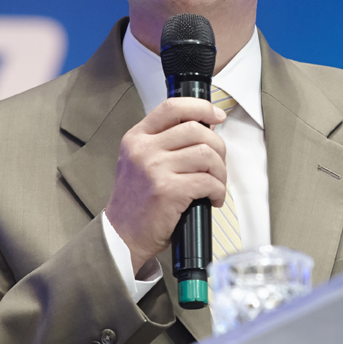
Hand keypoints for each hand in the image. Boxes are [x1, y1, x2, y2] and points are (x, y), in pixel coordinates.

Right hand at [105, 97, 227, 275]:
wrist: (122, 235)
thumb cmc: (136, 201)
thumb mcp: (139, 161)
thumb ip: (164, 142)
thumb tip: (204, 129)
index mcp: (137, 137)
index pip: (172, 107)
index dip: (201, 107)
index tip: (217, 115)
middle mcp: (143, 149)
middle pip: (197, 130)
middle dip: (218, 147)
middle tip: (218, 165)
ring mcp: (155, 169)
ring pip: (206, 155)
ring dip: (220, 171)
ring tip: (216, 184)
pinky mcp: (168, 190)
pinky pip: (207, 181)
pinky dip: (218, 191)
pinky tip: (213, 199)